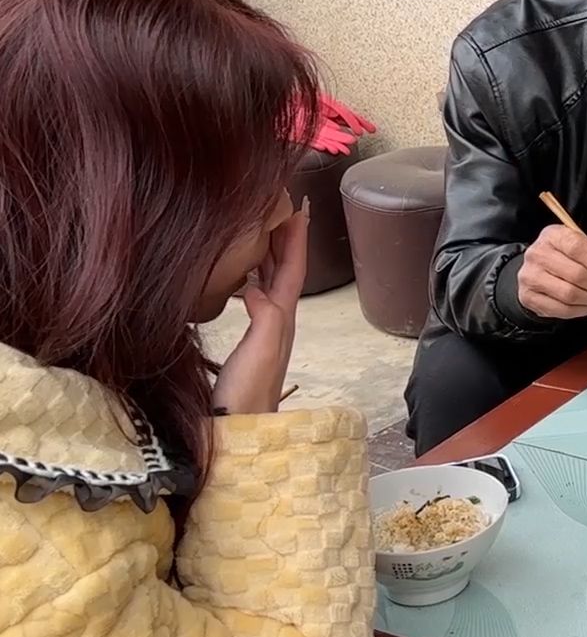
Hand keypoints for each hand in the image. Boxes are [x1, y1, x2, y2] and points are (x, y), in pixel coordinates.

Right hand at [212, 202, 308, 415]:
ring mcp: (264, 331)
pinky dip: (251, 277)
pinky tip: (240, 276)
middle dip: (285, 239)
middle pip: (285, 270)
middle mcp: (277, 320)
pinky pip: (254, 296)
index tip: (298, 208)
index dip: (296, 239)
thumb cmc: (247, 392)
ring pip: (270, 282)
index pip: (293, 269)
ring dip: (269, 255)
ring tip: (261, 230)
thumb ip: (265, 317)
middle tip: (280, 208)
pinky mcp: (248, 341)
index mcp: (282, 317)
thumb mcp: (260, 350)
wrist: (238, 428)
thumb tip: (255, 286)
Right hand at [517, 223, 586, 319]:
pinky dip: (582, 310)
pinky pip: (562, 309)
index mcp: (553, 235)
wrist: (538, 273)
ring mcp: (530, 277)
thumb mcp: (583, 245)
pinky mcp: (529, 298)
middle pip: (576, 274)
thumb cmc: (565, 258)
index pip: (577, 247)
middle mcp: (537, 254)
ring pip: (570, 294)